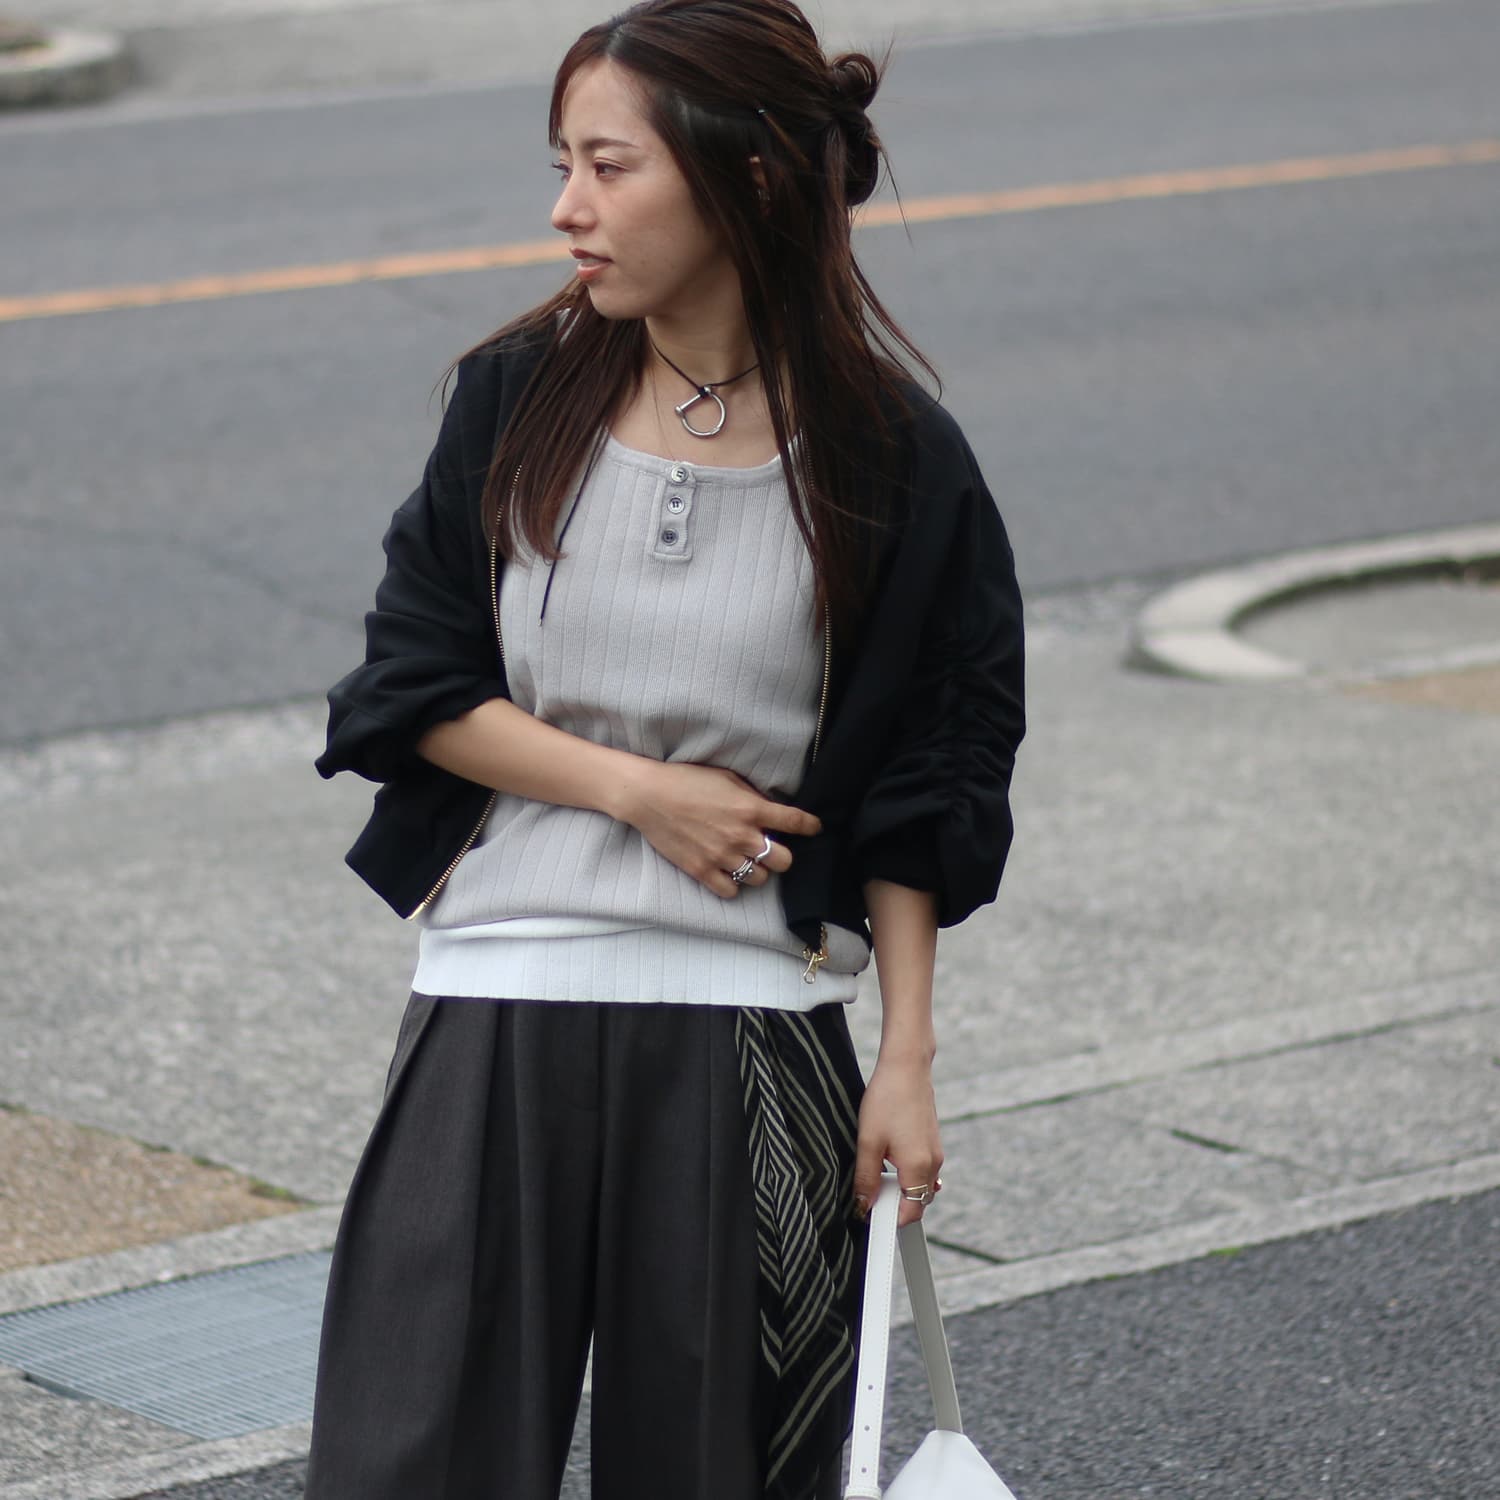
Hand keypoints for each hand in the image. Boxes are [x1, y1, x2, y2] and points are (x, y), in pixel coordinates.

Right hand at [615, 760, 821, 899]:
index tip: (814, 828)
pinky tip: (728, 872)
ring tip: (747, 860)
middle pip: (784, 861)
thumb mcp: (727, 778)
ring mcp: (722, 856)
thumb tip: (771, 808)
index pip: (795, 822)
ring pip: (760, 879)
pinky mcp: (702, 871)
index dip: (810, 826)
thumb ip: (752, 796)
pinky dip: (734, 884)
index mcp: (751, 809)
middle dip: (783, 855)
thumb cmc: (687, 780)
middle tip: (773, 849)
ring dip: (758, 870)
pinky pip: (731, 891)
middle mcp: (741, 836)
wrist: (649, 796)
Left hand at [853, 1055, 943, 1227]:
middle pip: (917, 1201)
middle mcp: (933, 1163)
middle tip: (870, 1192)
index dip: (890, 1219)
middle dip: (895, 1203)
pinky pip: (922, 1168)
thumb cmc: (887, 1099)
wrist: (906, 1066)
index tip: (871, 1215)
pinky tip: (888, 1155)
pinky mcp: (932, 1141)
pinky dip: (906, 1171)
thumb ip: (867, 1178)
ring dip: (900, 1186)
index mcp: (918, 1167)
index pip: (911, 1213)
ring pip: (919, 1184)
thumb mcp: (868, 1141)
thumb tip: (864, 1205)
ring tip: (876, 1168)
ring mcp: (935, 1151)